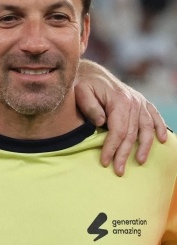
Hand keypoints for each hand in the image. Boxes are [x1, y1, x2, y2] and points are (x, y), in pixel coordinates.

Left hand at [74, 59, 166, 175]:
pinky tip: (162, 140)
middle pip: (132, 133)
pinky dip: (160, 128)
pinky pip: (154, 116)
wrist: (92, 73)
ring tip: (139, 161)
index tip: (104, 162)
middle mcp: (133, 101)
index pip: (118, 131)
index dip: (112, 148)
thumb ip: (90, 107)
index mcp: (119, 100)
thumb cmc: (83, 85)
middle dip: (124, 154)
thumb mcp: (81, 93)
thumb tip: (102, 122)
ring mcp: (140, 102)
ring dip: (145, 146)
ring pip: (146, 128)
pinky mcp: (142, 102)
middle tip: (119, 171)